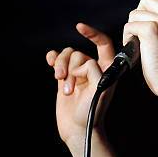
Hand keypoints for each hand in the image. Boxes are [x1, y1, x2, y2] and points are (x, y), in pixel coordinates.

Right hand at [46, 23, 115, 146]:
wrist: (78, 129)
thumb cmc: (92, 111)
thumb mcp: (100, 89)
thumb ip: (95, 71)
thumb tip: (83, 63)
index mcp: (107, 69)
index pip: (103, 43)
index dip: (92, 33)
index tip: (79, 27)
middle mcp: (94, 68)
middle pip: (78, 53)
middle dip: (71, 68)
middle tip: (70, 87)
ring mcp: (78, 72)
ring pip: (66, 56)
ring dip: (61, 69)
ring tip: (63, 87)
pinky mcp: (65, 77)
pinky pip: (57, 59)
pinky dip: (53, 59)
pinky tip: (50, 63)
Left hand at [123, 0, 157, 108]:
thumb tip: (148, 9)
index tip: (152, 7)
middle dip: (139, 13)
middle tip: (141, 30)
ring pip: (136, 12)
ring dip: (132, 27)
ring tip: (138, 42)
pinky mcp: (151, 30)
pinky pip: (130, 24)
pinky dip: (128, 36)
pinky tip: (135, 47)